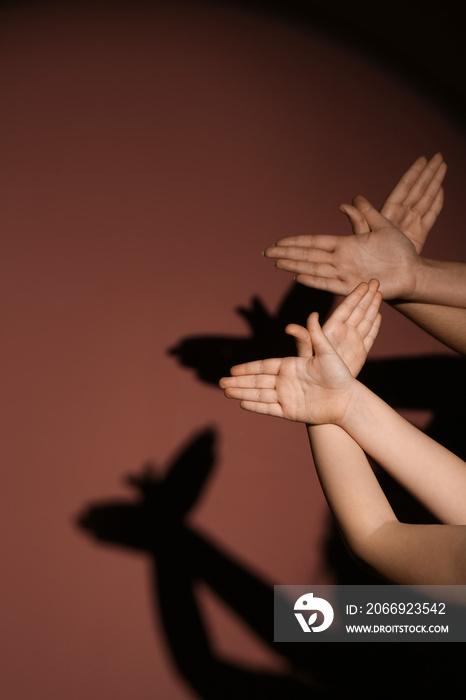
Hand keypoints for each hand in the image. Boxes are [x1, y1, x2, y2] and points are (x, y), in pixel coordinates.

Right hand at [219, 310, 355, 424]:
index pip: (263, 366)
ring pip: (259, 395)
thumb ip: (316, 336)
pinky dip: (256, 406)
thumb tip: (312, 314)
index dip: (247, 368)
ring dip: (242, 393)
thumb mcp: (327, 353)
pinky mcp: (290, 411)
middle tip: (221, 382)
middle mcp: (285, 381)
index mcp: (291, 366)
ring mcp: (286, 397)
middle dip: (238, 382)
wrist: (347, 400)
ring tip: (225, 392)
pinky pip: (269, 408)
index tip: (233, 368)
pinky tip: (242, 404)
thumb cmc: (340, 375)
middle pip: (256, 381)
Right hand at [263, 153, 445, 298]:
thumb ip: (366, 214)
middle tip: (266, 252)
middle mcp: (341, 259)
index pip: (314, 242)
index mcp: (345, 244)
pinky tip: (299, 277)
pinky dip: (315, 281)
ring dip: (295, 266)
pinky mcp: (353, 286)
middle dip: (287, 253)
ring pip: (314, 269)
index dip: (295, 242)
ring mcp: (345, 273)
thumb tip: (354, 199)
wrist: (413, 271)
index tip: (278, 242)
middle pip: (308, 255)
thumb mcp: (383, 226)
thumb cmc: (400, 250)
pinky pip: (330, 284)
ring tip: (277, 263)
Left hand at [287, 279, 381, 375]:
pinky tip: (379, 315)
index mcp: (331, 329)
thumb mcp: (306, 353)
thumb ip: (303, 339)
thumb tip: (290, 327)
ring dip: (373, 307)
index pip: (346, 308)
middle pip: (358, 310)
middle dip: (367, 296)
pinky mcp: (360, 352)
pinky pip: (370, 336)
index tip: (363, 283)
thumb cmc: (310, 371)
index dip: (354, 296)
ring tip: (379, 293)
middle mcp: (343, 333)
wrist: (325, 389)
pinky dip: (375, 326)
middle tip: (376, 281)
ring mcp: (353, 342)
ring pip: (366, 320)